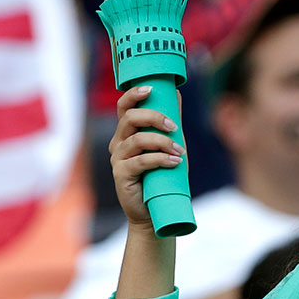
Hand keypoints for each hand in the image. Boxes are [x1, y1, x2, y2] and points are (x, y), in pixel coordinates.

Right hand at [109, 85, 183, 229]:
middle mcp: (118, 143)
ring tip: (180, 151)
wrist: (153, 210)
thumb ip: (170, 122)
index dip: (134, 94)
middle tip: (174, 126)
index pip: (124, 107)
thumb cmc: (161, 176)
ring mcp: (118, 159)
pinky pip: (141, 161)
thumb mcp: (168, 145)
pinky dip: (161, 159)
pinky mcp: (121, 175)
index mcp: (126, 133)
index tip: (151, 88)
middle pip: (129, 118)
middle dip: (154, 117)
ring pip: (137, 139)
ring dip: (162, 142)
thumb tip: (176, 93)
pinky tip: (175, 162)